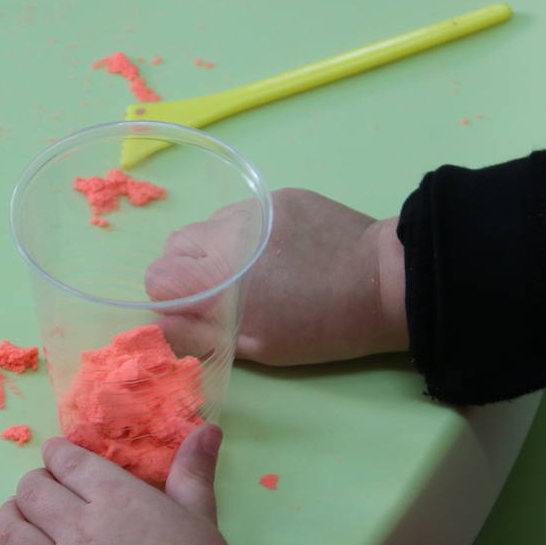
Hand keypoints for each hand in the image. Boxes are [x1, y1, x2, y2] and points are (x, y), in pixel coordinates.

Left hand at [0, 426, 249, 544]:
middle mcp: (77, 530)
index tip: (62, 461)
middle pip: (30, 491)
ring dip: (9, 520)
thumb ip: (193, 472)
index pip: (65, 461)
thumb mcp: (201, 518)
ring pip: (8, 533)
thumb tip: (207, 429)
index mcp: (114, 499)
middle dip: (36, 485)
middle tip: (49, 494)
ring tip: (23, 522)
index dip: (59, 455)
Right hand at [145, 188, 407, 365]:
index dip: (171, 298)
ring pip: (207, 226)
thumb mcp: (259, 348)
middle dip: (188, 271)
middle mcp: (227, 234)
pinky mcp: (277, 196)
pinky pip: (241, 213)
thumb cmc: (324, 327)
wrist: (387, 280)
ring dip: (216, 249)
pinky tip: (279, 251)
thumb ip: (200, 335)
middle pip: (174, 246)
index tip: (198, 311)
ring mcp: (253, 209)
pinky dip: (246, 233)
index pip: (158, 277)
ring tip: (255, 270)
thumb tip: (162, 323)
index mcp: (220, 277)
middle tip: (224, 293)